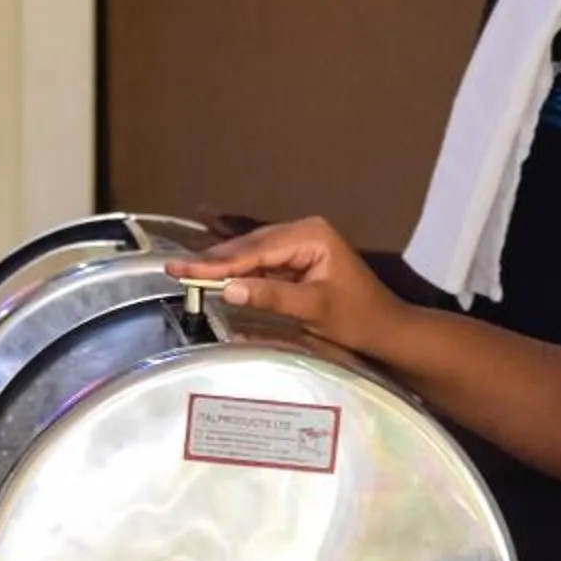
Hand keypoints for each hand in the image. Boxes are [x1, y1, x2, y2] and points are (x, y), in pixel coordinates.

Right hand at [171, 216, 405, 354]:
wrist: (386, 330)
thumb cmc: (359, 319)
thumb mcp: (315, 310)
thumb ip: (272, 296)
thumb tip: (228, 288)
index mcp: (311, 235)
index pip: (255, 250)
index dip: (217, 262)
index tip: (183, 268)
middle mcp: (304, 231)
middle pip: (250, 246)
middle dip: (213, 259)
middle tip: (174, 268)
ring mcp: (300, 244)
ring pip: (252, 253)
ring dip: (222, 265)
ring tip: (185, 271)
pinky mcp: (297, 260)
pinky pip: (261, 263)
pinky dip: (238, 271)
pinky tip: (213, 276)